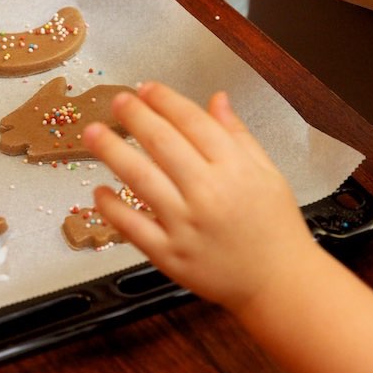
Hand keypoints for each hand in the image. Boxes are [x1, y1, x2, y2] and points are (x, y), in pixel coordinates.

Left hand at [82, 82, 320, 311]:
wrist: (279, 284)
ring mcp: (186, 225)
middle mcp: (208, 193)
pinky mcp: (170, 255)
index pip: (192, 122)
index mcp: (235, 168)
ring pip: (140, 179)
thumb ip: (238, 135)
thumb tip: (216, 98)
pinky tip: (97, 191)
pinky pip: (132, 227)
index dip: (165, 100)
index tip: (146, 88)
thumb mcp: (268, 172)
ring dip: (112, 151)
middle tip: (117, 101)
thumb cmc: (275, 228)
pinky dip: (111, 208)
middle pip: (162, 143)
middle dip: (135, 116)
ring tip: (93, 133)